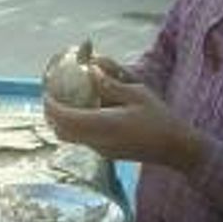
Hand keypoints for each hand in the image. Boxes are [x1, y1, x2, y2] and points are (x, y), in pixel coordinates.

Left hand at [44, 68, 192, 164]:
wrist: (175, 148)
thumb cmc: (160, 119)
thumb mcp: (138, 93)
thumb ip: (111, 83)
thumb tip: (89, 68)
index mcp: (103, 125)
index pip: (64, 118)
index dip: (51, 104)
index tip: (47, 89)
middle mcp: (97, 142)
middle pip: (61, 131)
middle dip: (52, 114)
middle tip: (52, 94)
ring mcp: (101, 151)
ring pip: (70, 137)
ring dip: (63, 121)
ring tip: (67, 100)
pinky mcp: (106, 153)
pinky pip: (82, 139)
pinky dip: (76, 125)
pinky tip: (86, 110)